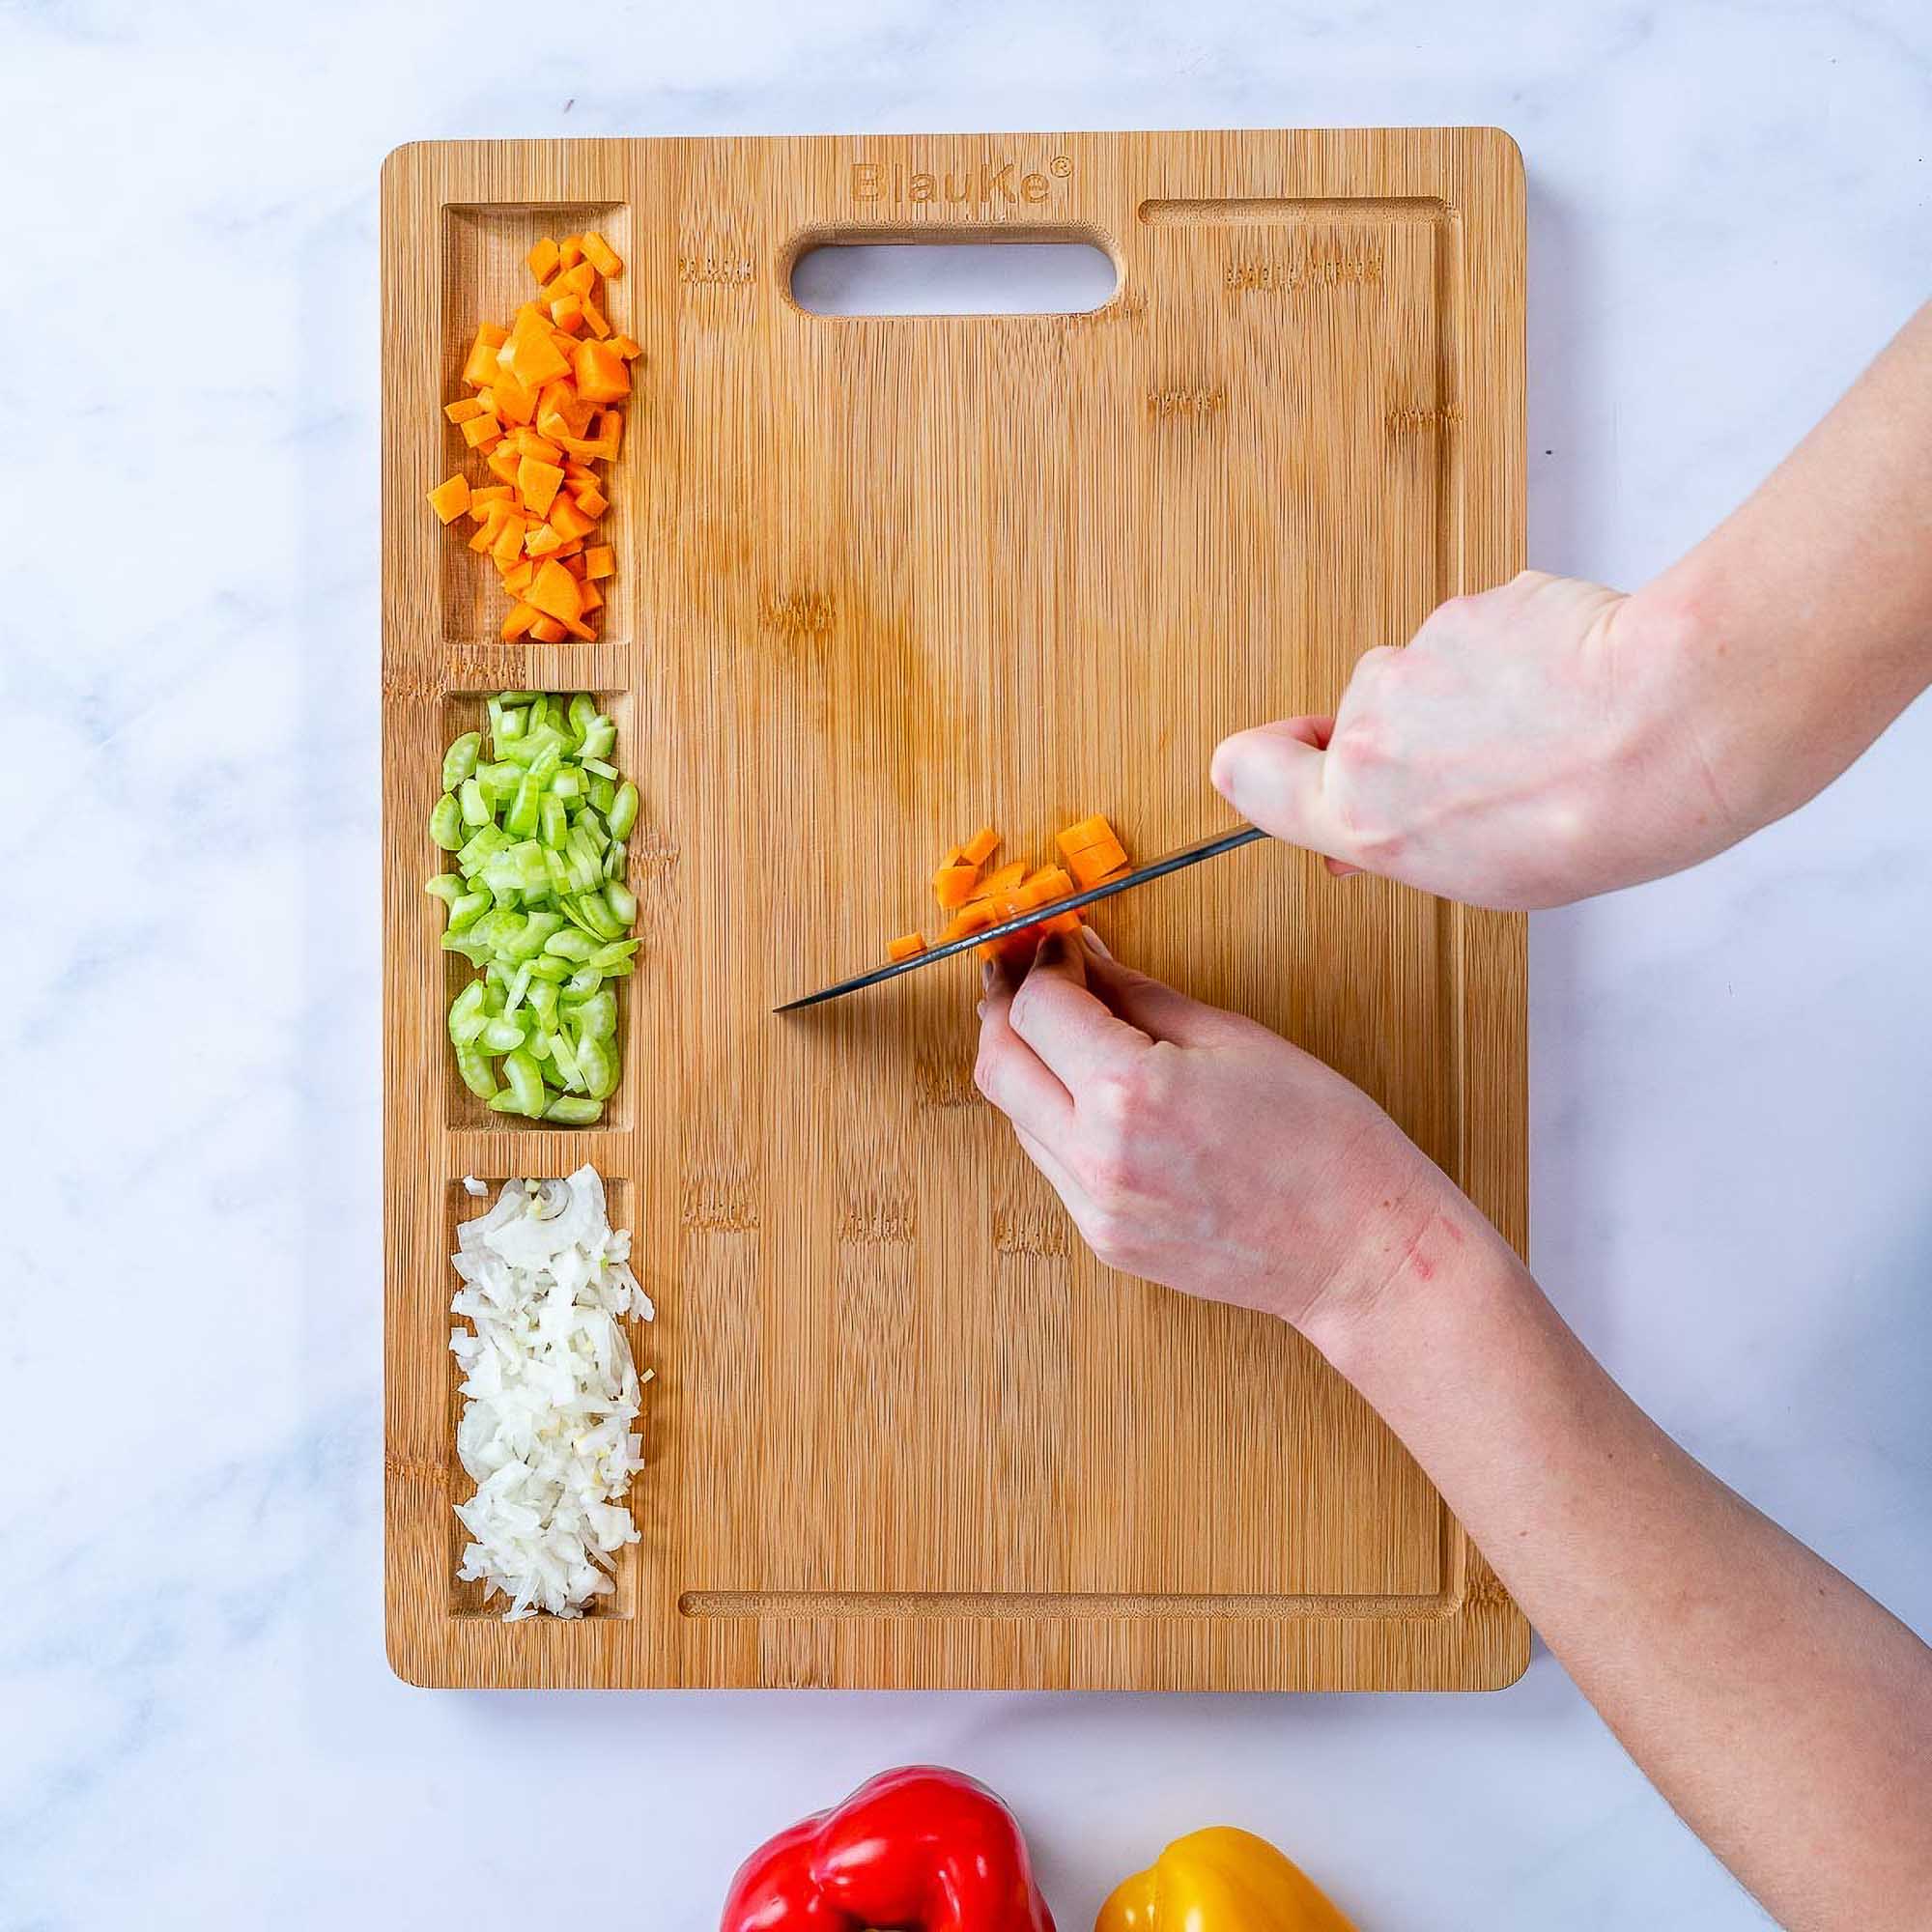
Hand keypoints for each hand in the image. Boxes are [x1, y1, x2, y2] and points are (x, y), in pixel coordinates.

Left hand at [972, 929, 1508, 1335]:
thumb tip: (1083, 957)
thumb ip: (1139, 994)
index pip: (1038, 1009)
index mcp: (1130, 1092)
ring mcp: (1095, 1207)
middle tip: (1024, 974)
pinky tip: (1091, 1091)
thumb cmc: (1323, 1138)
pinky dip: (1055, 1116)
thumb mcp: (1231, 1038)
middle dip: (1003, 1009)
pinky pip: (1051, 1162)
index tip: (1061, 946)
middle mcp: (1097, 1156)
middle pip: (998, 1064)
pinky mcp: (1104, 1240)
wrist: (1359, 1251)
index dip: (1043, 966)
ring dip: (1026, 1064)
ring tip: (1062, 1028)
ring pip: (1016, 1116)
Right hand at [1210, 571, 1743, 909]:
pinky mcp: (1474, 606)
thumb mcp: (1482, 874)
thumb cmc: (1592, 818)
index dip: (1271, 759)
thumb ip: (1403, 840)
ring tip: (1553, 727)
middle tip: (1491, 763)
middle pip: (1359, 720)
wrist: (1669, 727)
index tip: (1304, 755)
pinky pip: (1486, 630)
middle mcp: (1371, 730)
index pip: (1245, 771)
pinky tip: (1574, 683)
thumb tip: (1363, 840)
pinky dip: (1523, 651)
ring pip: (1429, 672)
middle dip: (1412, 731)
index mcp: (1360, 814)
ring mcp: (1418, 658)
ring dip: (1477, 691)